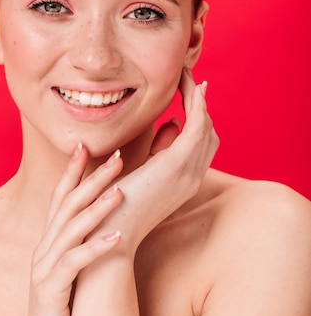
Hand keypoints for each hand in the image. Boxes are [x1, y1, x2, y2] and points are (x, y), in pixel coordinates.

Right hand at [19, 145, 124, 315]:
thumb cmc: (66, 308)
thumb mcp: (74, 269)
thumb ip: (83, 243)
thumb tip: (109, 219)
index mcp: (50, 241)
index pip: (60, 197)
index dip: (73, 170)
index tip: (87, 145)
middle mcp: (44, 248)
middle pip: (68, 205)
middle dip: (92, 179)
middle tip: (118, 158)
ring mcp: (44, 268)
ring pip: (71, 228)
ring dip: (96, 207)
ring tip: (121, 190)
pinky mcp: (50, 289)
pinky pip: (75, 263)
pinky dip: (96, 247)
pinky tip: (118, 236)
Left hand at [89, 68, 219, 254]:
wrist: (106, 240)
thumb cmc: (113, 209)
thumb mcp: (138, 175)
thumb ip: (156, 150)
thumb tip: (169, 123)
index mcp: (182, 183)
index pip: (201, 144)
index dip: (199, 117)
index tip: (188, 92)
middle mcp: (191, 178)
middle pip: (210, 134)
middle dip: (202, 105)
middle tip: (189, 79)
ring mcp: (187, 173)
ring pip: (205, 127)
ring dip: (198, 99)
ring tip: (186, 75)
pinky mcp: (176, 165)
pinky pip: (196, 125)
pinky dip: (196, 103)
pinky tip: (189, 85)